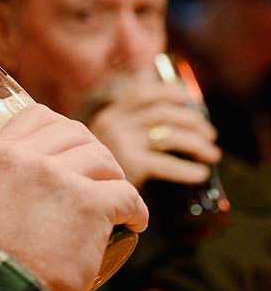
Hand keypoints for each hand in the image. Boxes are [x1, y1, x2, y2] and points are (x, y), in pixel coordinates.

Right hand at [0, 104, 148, 290]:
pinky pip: (127, 193)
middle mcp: (24, 158)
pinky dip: (136, 210)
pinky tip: (134, 223)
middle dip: (93, 151)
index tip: (72, 147)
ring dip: (114, 178)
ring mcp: (57, 177)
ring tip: (114, 202)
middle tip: (100, 177)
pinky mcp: (89, 203)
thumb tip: (48, 165)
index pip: (36, 114)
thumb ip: (10, 176)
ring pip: (102, 158)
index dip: (61, 128)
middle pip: (74, 131)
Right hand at [87, 77, 220, 188]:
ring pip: (170, 135)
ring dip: (197, 143)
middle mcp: (113, 123)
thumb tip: (175, 118)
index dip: (169, 92)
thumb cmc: (98, 173)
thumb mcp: (107, 143)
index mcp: (109, 114)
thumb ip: (129, 129)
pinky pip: (167, 164)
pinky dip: (188, 169)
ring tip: (211, 154)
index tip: (189, 98)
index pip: (143, 93)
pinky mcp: (129, 165)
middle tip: (209, 134)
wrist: (80, 198)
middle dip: (192, 120)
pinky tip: (200, 174)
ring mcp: (120, 143)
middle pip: (163, 112)